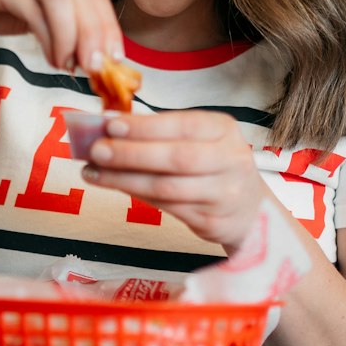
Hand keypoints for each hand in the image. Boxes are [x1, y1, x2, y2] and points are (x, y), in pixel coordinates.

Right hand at [0, 0, 122, 72]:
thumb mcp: (45, 11)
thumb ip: (74, 22)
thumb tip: (105, 55)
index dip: (108, 25)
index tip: (116, 59)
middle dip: (93, 35)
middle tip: (97, 68)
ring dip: (71, 37)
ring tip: (69, 64)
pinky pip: (34, 6)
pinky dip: (48, 37)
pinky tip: (52, 57)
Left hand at [82, 109, 267, 251]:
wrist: (251, 210)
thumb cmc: (215, 166)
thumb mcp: (201, 139)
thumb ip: (162, 132)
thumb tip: (111, 125)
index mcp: (224, 130)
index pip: (182, 125)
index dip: (146, 127)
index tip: (111, 125)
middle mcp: (230, 160)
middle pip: (175, 158)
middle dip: (130, 154)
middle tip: (96, 150)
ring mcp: (224, 194)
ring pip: (167, 188)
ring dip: (124, 179)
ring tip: (93, 172)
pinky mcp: (212, 221)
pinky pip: (167, 208)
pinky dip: (136, 195)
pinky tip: (115, 186)